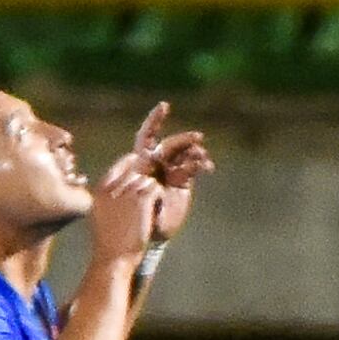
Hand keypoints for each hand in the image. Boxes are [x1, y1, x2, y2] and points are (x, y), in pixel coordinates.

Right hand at [82, 150, 165, 273]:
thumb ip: (108, 198)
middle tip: (148, 195)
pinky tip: (155, 210)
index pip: (119, 167)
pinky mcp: (141, 200)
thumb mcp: (99, 215)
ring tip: (150, 209)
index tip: (140, 172)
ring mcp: (127, 192)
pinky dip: (158, 198)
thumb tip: (125, 185)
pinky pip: (155, 188)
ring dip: (151, 192)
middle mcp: (112, 187)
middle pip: (135, 172)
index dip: (131, 166)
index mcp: (99, 191)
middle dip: (144, 181)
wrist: (114, 258)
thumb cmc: (108, 242)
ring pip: (147, 180)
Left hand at [122, 98, 210, 243]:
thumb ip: (139, 176)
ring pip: (185, 154)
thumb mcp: (132, 194)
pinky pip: (193, 166)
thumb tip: (142, 159)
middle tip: (198, 138)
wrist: (145, 233)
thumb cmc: (131, 215)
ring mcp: (170, 171)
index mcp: (140, 161)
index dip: (155, 120)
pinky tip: (206, 166)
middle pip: (170, 144)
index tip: (164, 106)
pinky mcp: (183, 181)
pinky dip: (201, 164)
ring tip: (201, 158)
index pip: (147, 136)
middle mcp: (156, 163)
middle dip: (183, 139)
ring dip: (195, 152)